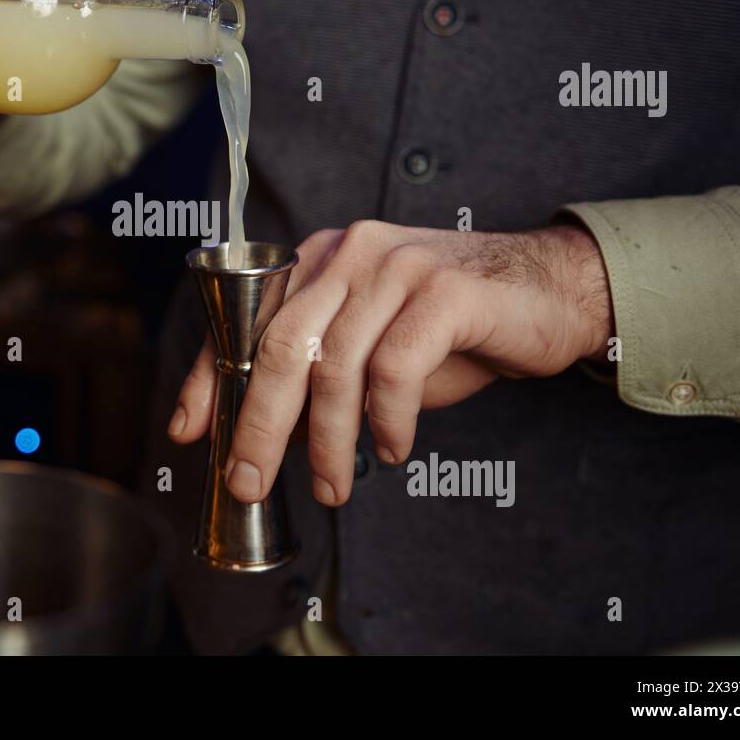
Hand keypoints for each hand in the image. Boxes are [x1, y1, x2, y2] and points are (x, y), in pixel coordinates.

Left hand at [169, 221, 614, 506]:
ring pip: (335, 365)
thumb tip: (261, 435)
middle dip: (257, 425)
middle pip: (280, 347)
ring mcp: (395, 265)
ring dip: (327, 439)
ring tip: (333, 486)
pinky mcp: (443, 290)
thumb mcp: (372, 347)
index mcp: (319, 261)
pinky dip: (387, 420)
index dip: (207, 379)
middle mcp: (348, 253)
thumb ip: (319, 375)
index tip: (188, 432)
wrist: (551, 289)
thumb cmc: (453, 326)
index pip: (243, 321)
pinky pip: (395, 369)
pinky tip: (392, 447)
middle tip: (248, 482)